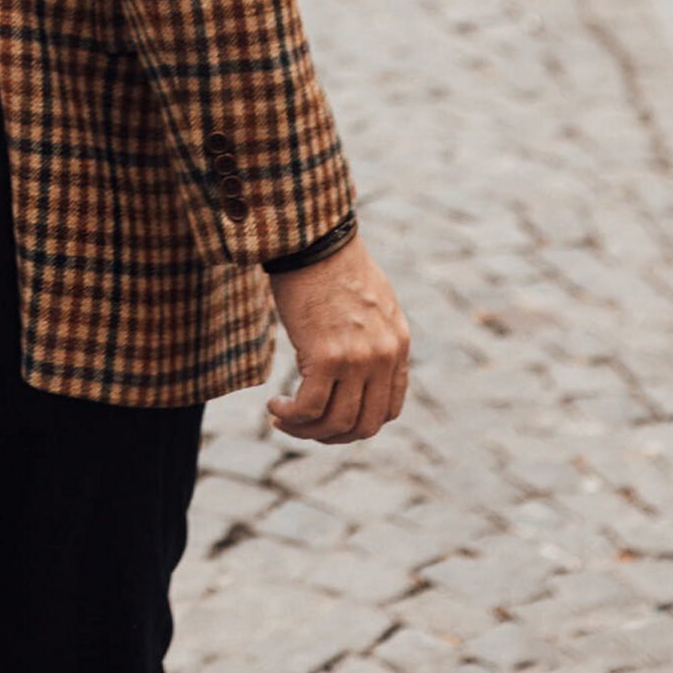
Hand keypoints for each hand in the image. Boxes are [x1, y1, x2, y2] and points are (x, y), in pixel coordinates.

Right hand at [267, 235, 410, 443]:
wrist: (314, 236)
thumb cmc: (332, 263)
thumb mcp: (369, 302)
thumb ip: (371, 335)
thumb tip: (353, 362)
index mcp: (397, 344)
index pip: (389, 409)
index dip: (357, 423)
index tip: (329, 418)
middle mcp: (383, 356)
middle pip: (364, 426)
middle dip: (331, 436)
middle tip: (303, 428)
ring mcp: (358, 358)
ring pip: (336, 423)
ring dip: (306, 431)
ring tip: (282, 419)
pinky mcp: (327, 355)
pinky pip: (310, 407)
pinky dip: (291, 416)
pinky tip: (275, 406)